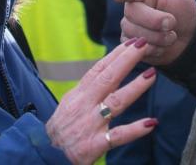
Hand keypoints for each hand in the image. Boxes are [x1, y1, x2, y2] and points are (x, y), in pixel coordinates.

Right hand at [46, 38, 157, 163]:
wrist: (45, 156)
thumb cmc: (61, 129)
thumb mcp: (70, 104)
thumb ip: (88, 90)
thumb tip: (107, 71)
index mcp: (79, 95)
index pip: (98, 70)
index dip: (115, 55)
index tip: (131, 42)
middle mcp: (84, 106)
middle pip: (108, 78)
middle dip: (126, 60)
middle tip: (142, 45)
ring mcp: (90, 125)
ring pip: (115, 102)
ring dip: (135, 87)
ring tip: (151, 74)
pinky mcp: (94, 145)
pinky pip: (118, 136)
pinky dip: (135, 130)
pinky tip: (150, 123)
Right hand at [112, 0, 195, 65]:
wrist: (189, 39)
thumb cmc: (184, 10)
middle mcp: (132, 9)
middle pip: (135, 15)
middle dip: (157, 22)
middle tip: (172, 23)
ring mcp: (130, 28)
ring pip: (137, 34)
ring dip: (160, 38)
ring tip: (170, 35)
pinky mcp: (131, 46)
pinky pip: (138, 50)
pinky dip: (155, 49)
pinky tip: (162, 46)